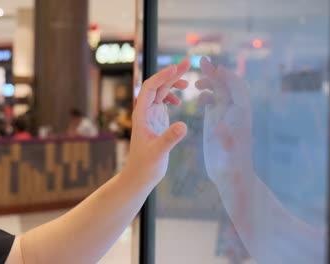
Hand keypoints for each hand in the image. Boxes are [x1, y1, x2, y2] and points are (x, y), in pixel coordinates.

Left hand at [123, 57, 190, 183]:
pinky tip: (179, 100)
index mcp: (141, 114)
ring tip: (188, 78)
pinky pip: (162, 100)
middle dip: (171, 73)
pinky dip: (171, 95)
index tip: (176, 68)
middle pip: (157, 85)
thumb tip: (184, 126)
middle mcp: (144, 111)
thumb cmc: (146, 165)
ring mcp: (150, 114)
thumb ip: (170, 139)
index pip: (149, 88)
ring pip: (161, 91)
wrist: (141, 174)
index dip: (162, 76)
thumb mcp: (159, 152)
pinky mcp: (156, 119)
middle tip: (188, 62)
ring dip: (172, 82)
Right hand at [196, 57, 251, 182]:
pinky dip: (207, 95)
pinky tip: (198, 98)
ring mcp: (225, 115)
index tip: (214, 68)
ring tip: (197, 82)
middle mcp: (235, 111)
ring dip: (211, 82)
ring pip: (220, 91)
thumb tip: (218, 126)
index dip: (227, 76)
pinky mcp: (216, 120)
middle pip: (227, 85)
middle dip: (216, 73)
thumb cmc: (231, 165)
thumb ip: (225, 138)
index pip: (238, 88)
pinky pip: (213, 101)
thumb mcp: (228, 153)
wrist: (230, 175)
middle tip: (201, 61)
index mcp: (241, 114)